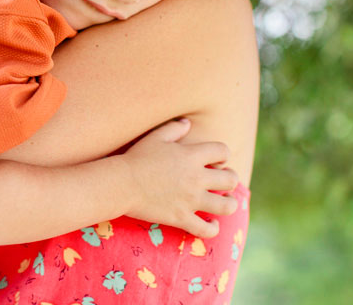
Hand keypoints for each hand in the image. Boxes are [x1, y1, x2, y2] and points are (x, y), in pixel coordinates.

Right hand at [119, 118, 238, 237]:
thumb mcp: (156, 137)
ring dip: (230, 203)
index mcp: (192, 156)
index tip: (216, 160)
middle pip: (231, 179)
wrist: (122, 183)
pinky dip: (213, 228)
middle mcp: (196, 178)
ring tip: (224, 201)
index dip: (223, 155)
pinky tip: (211, 223)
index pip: (222, 151)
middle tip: (223, 181)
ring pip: (227, 206)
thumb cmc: (137, 158)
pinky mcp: (182, 217)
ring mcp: (191, 200)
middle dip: (230, 179)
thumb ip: (175, 128)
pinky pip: (206, 229)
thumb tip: (188, 123)